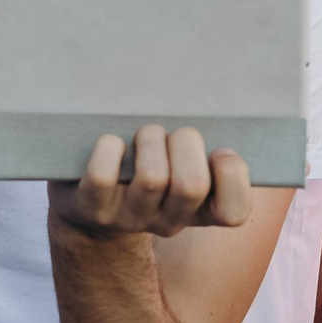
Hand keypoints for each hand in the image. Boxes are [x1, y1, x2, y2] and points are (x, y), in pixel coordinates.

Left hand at [49, 125, 251, 236]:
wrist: (88, 201)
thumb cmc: (146, 164)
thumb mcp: (179, 160)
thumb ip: (200, 144)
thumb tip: (213, 101)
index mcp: (198, 211)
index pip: (233, 212)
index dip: (233, 176)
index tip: (220, 150)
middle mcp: (168, 221)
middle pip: (191, 185)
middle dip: (185, 142)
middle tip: (171, 134)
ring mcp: (129, 218)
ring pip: (152, 178)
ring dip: (149, 139)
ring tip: (142, 135)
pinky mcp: (93, 210)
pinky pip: (104, 177)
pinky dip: (109, 148)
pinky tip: (112, 143)